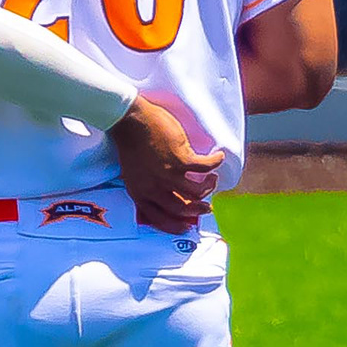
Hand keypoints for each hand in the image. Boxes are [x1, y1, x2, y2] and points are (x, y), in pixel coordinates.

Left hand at [111, 95, 223, 233]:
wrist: (128, 120)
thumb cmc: (130, 142)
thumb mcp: (133, 172)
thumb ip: (148, 185)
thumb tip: (167, 191)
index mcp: (140, 192)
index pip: (158, 218)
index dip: (175, 225)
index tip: (188, 226)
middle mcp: (154, 187)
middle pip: (182, 208)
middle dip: (197, 210)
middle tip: (207, 206)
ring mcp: (168, 174)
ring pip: (197, 191)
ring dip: (209, 186)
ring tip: (212, 179)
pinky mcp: (181, 159)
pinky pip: (205, 166)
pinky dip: (215, 162)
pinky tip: (218, 157)